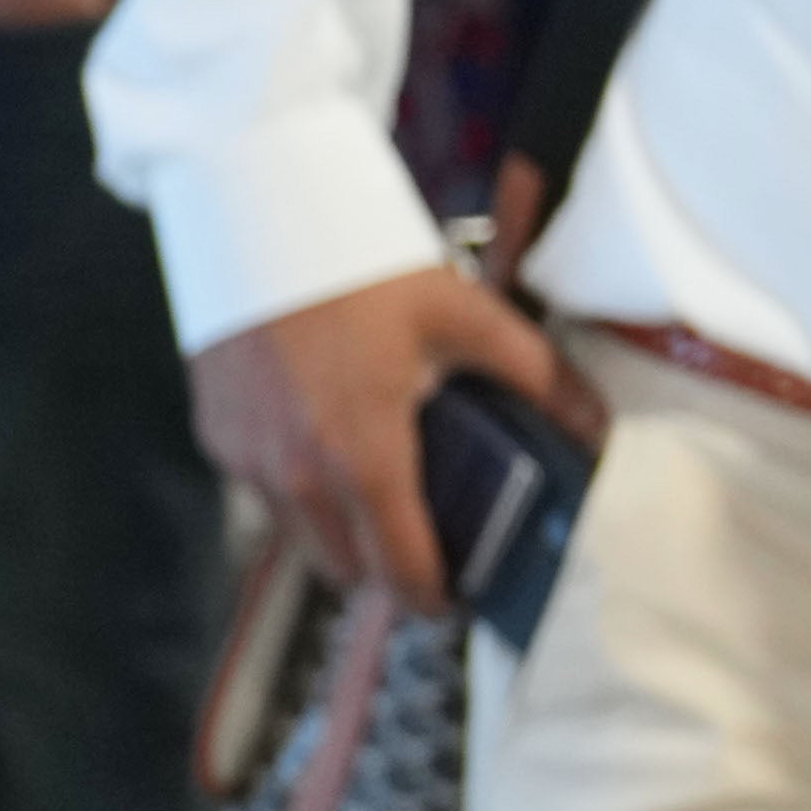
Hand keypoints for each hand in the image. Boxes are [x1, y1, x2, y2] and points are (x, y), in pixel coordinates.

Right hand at [192, 255, 601, 607]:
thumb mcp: (462, 313)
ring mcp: (246, 459)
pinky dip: (293, 482)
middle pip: (342, 570)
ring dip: (334, 526)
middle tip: (417, 535)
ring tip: (368, 477)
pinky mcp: (214, 434)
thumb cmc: (359, 263)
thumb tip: (597, 424)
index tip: (451, 597)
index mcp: (363, 457)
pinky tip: (318, 431)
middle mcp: (296, 476)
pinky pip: (261, 488)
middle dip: (381, 567)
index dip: (432, 597)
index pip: (400, 569)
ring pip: (297, 533)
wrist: (254, 213)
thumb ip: (537, 376)